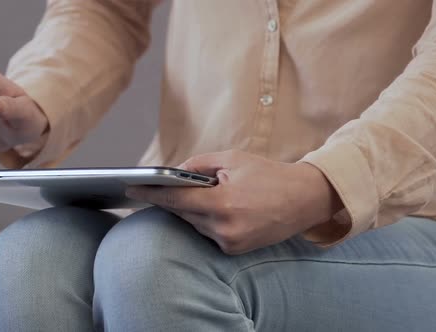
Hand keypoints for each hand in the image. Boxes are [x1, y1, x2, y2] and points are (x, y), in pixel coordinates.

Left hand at [126, 150, 343, 254]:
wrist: (304, 199)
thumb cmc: (269, 175)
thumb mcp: (233, 159)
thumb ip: (199, 164)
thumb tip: (174, 173)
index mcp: (221, 202)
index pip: (176, 199)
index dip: (151, 194)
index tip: (132, 190)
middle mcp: (223, 227)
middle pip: (181, 212)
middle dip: (170, 199)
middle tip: (154, 188)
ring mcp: (229, 242)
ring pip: (193, 224)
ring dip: (189, 210)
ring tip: (192, 194)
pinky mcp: (235, 250)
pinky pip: (208, 233)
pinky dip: (205, 221)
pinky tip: (212, 208)